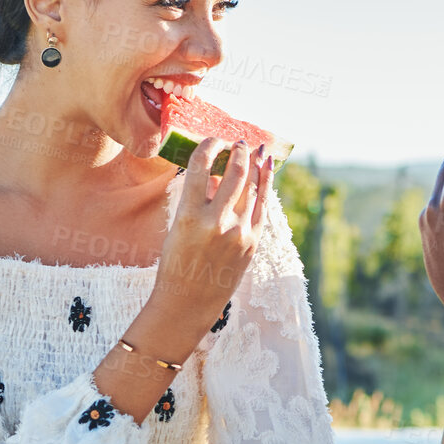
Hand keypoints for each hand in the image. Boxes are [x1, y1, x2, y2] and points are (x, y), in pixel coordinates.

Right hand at [152, 135, 273, 329]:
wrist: (188, 303)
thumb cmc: (176, 263)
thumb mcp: (177, 227)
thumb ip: (197, 199)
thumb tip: (216, 172)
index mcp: (189, 216)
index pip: (201, 166)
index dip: (209, 146)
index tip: (213, 140)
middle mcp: (216, 223)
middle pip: (235, 173)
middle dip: (239, 151)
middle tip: (239, 142)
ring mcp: (238, 233)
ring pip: (253, 187)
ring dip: (256, 163)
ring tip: (257, 149)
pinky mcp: (252, 242)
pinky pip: (262, 205)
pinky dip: (266, 183)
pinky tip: (267, 168)